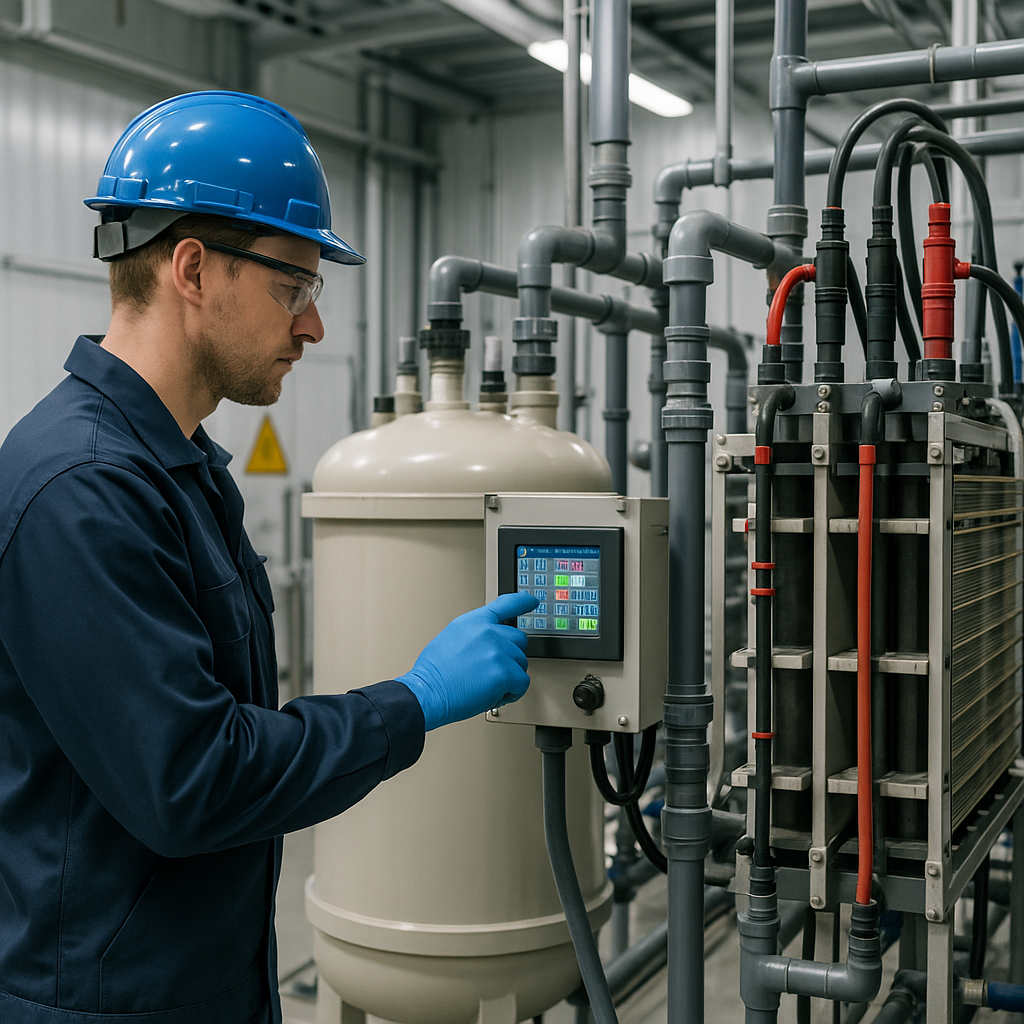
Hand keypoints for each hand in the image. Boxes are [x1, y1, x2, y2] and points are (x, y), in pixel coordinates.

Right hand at [396, 592, 539, 730]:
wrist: (428, 692)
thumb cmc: (434, 673)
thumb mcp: (451, 637)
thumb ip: (475, 634)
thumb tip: (488, 643)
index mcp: (474, 621)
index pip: (506, 604)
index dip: (523, 601)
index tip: (533, 600)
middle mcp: (489, 632)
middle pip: (519, 640)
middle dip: (509, 657)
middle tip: (491, 671)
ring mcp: (498, 650)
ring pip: (521, 664)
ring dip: (509, 677)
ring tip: (486, 684)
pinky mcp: (504, 671)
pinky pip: (522, 683)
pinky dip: (512, 693)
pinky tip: (495, 694)